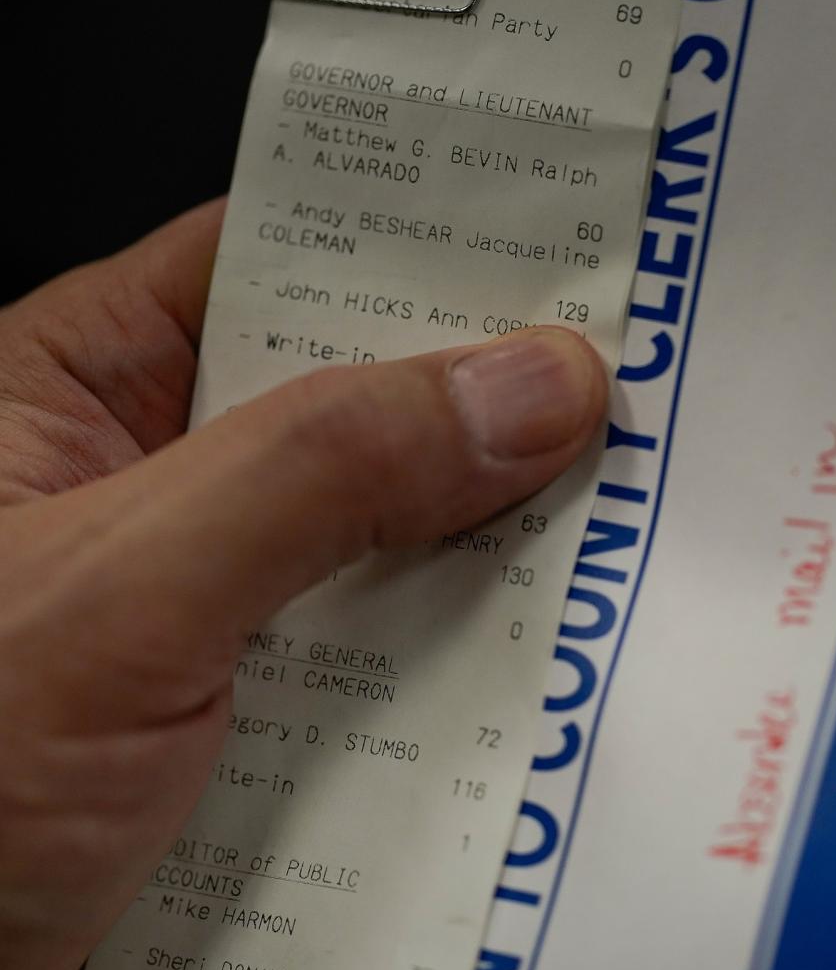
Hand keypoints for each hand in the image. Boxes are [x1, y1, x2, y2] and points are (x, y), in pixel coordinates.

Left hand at [0, 201, 606, 969]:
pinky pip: (388, 660)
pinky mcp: (254, 719)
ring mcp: (210, 609)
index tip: (561, 253)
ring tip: (619, 525)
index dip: (419, 249)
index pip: (273, 263)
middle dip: (487, 414)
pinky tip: (543, 659)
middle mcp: (152, 488)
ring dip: (492, 552)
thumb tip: (525, 386)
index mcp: (75, 393)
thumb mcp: (116, 595)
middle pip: (359, 407)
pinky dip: (464, 665)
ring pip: (389, 543)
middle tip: (625, 403)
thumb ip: (319, 474)